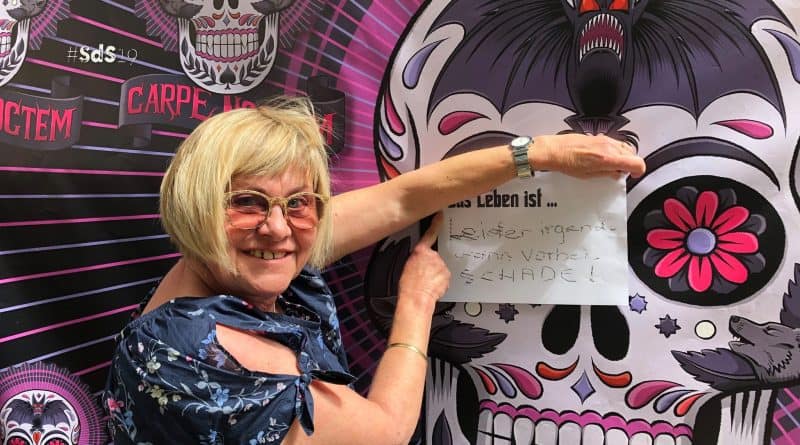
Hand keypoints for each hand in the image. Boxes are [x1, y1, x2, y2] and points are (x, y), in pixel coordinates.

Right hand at [397, 213, 450, 307]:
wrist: (416, 298)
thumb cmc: (408, 285)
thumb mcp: (407, 266)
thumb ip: (417, 259)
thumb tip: (421, 262)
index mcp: (420, 251)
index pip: (430, 233)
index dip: (436, 223)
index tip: (440, 215)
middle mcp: (433, 256)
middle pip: (435, 256)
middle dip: (432, 264)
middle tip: (424, 275)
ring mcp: (441, 265)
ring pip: (440, 267)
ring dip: (436, 273)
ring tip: (427, 282)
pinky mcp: (447, 274)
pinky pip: (444, 276)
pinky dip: (440, 281)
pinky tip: (433, 286)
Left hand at [531, 134, 645, 178]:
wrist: (554, 151)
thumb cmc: (566, 162)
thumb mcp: (589, 175)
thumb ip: (607, 174)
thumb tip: (617, 174)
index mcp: (608, 158)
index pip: (636, 162)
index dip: (639, 170)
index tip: (635, 175)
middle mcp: (608, 146)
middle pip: (632, 154)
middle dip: (630, 164)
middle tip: (622, 172)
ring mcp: (604, 139)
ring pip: (625, 147)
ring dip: (624, 156)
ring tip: (613, 166)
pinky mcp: (598, 136)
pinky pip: (615, 143)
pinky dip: (615, 150)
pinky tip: (605, 158)